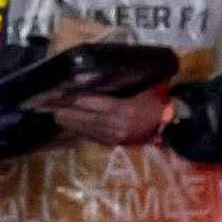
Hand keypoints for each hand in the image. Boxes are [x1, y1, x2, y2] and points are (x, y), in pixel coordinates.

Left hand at [46, 86, 172, 147]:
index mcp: (123, 109)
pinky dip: (81, 130)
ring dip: (71, 123)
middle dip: (68, 112)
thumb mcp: (143, 89)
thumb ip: (123, 86)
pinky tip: (73, 126)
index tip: (62, 94)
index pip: (93, 103)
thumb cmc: (157, 102)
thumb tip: (101, 79)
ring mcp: (113, 136)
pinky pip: (93, 136)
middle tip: (51, 107)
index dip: (76, 99)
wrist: (170, 125)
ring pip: (87, 129)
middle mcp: (115, 124)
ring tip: (57, 116)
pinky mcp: (113, 143)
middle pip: (85, 118)